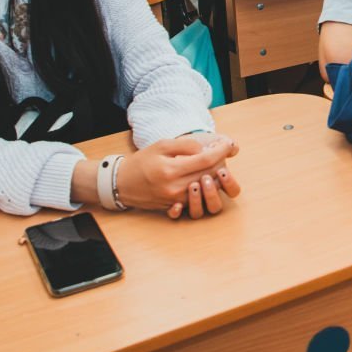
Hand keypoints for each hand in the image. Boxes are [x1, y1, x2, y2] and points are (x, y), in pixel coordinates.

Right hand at [115, 134, 238, 217]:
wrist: (122, 183)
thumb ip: (185, 145)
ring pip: (207, 191)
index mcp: (171, 170)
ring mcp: (175, 200)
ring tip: (214, 166)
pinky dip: (205, 190)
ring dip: (215, 177)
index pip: (205, 160)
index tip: (229, 144)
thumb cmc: (142, 162)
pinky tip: (203, 180)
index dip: (221, 151)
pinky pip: (197, 200)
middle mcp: (175, 188)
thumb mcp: (161, 146)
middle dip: (221, 162)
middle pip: (210, 175)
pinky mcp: (174, 207)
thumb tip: (206, 149)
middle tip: (223, 153)